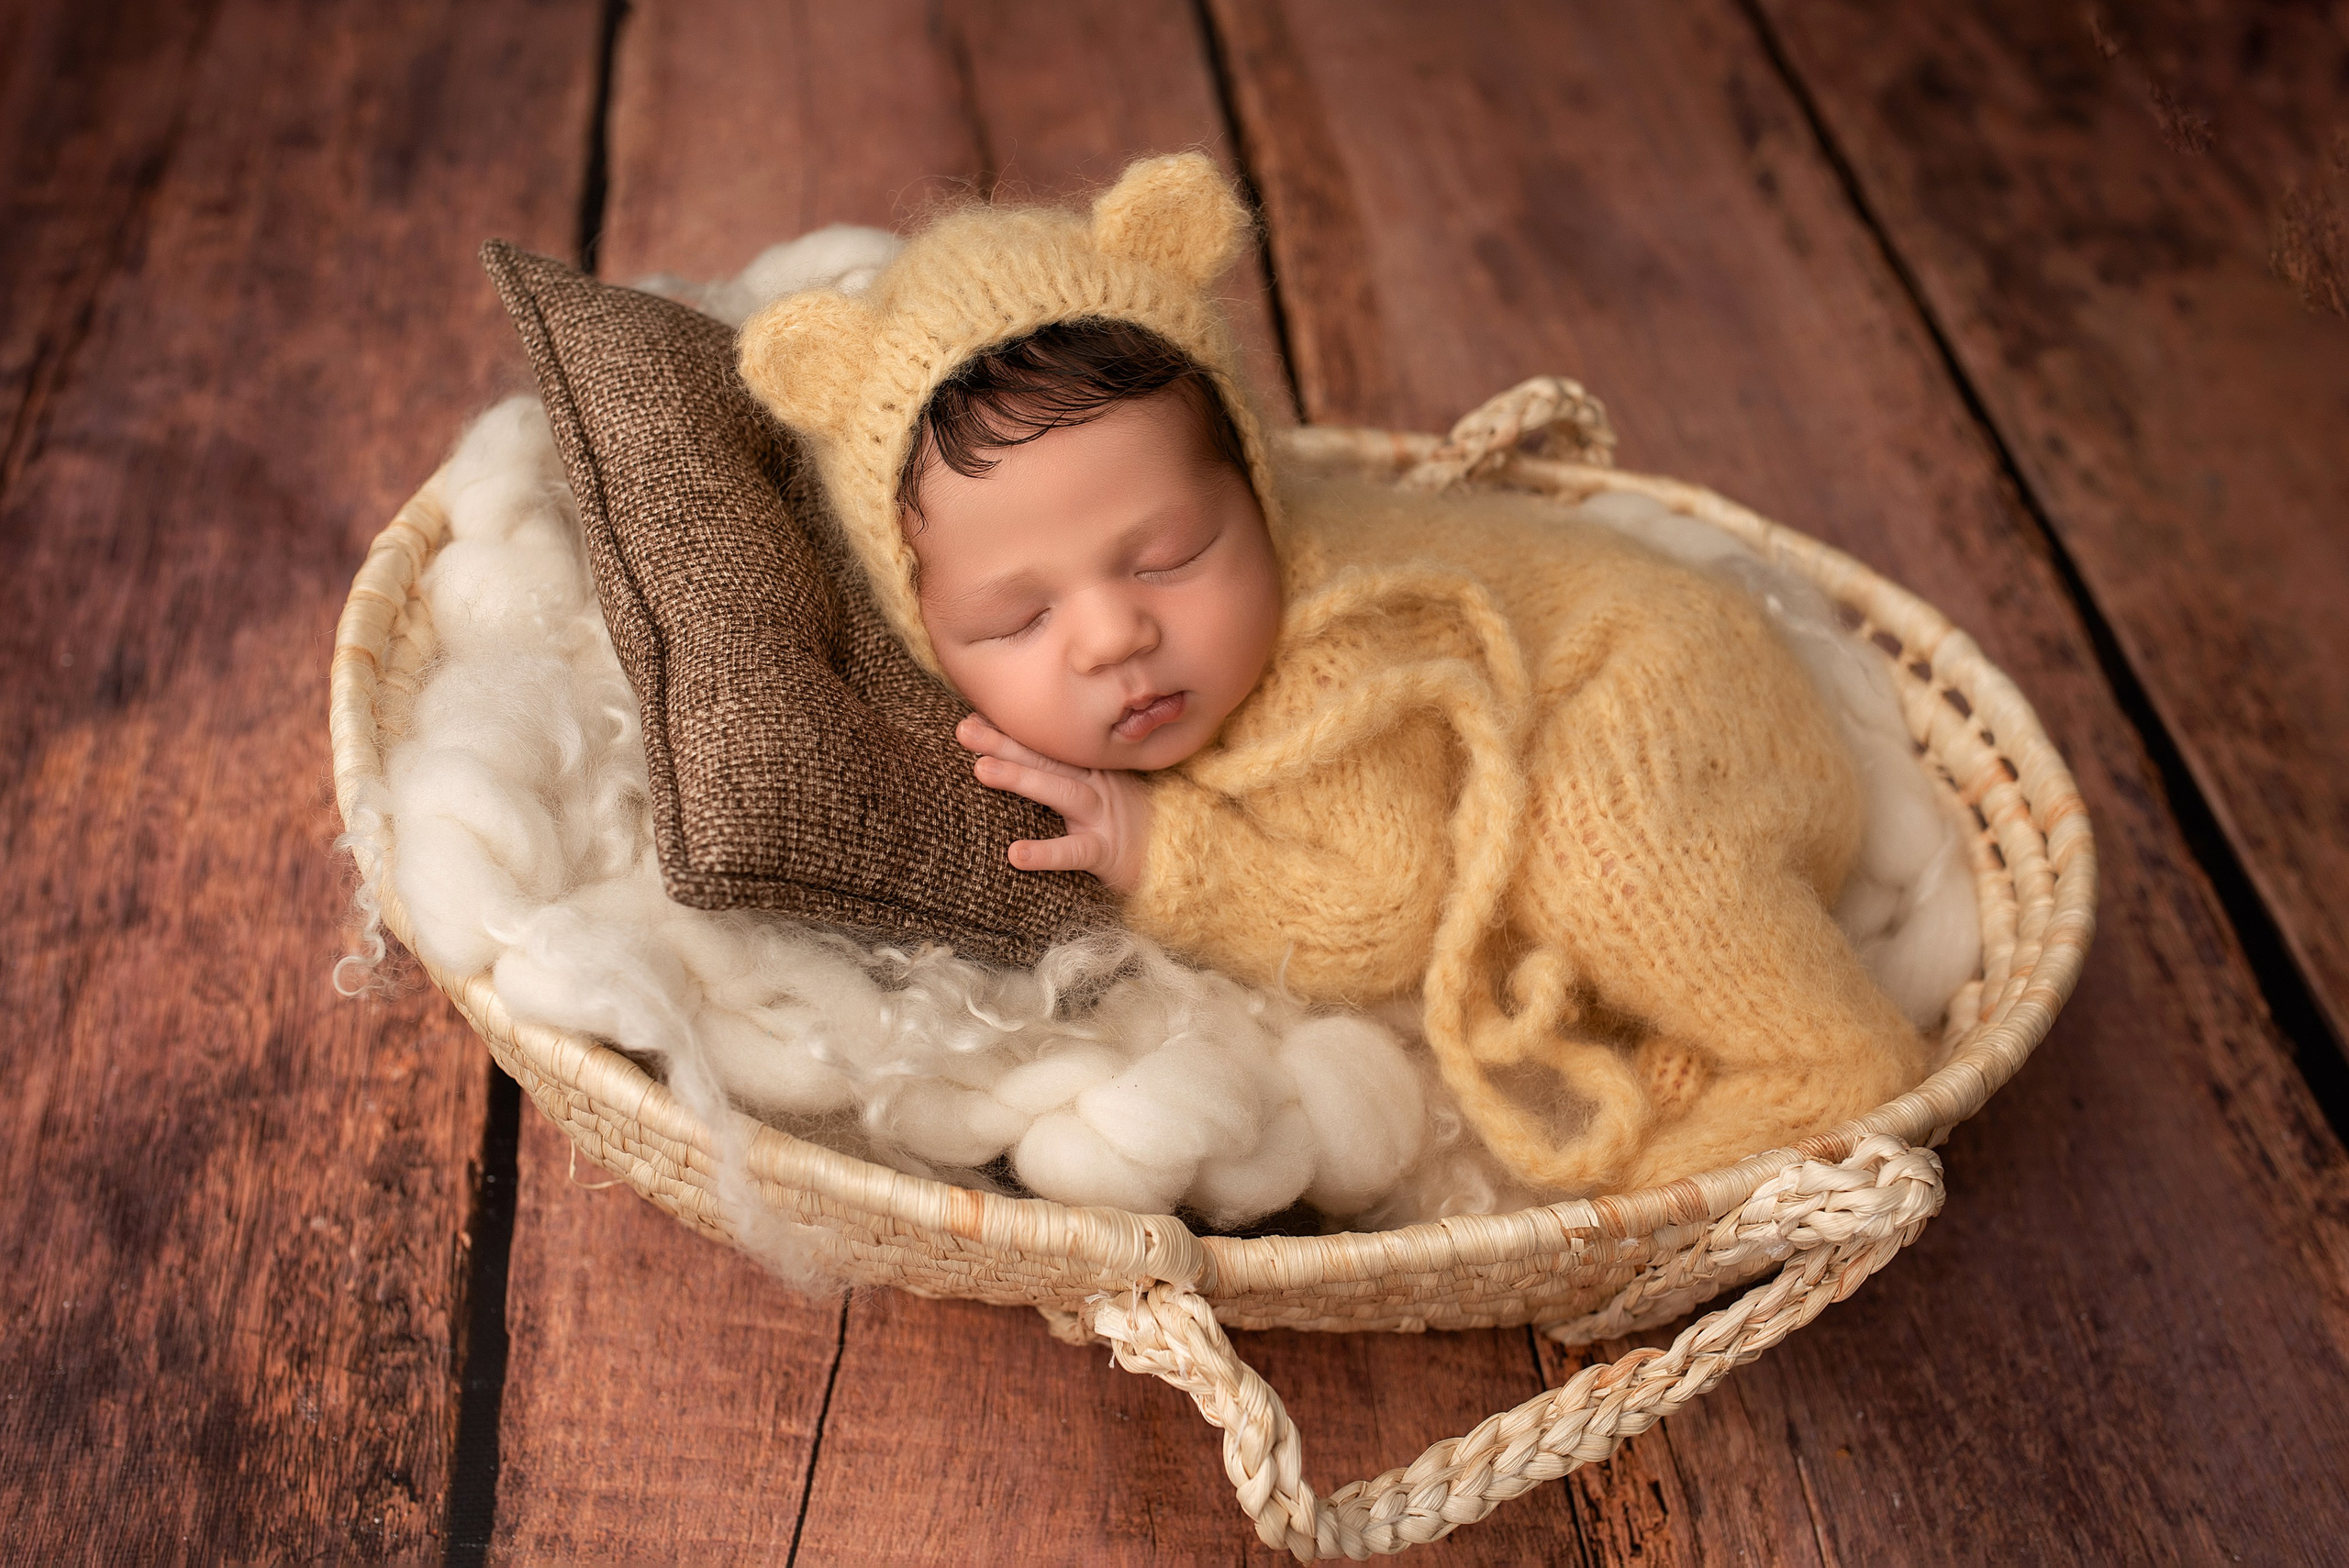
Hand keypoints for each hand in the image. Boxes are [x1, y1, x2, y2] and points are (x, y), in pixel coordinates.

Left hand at [956, 714, 1152, 895]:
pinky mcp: (1107, 852)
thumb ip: (1062, 774)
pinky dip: (1045, 853)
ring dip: (1021, 778)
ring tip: (981, 770)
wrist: (1175, 856)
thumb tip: (1011, 759)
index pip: (1046, 743)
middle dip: (1004, 742)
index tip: (973, 714)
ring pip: (1061, 791)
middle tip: (964, 729)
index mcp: (1090, 767)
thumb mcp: (1099, 790)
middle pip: (1047, 757)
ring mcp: (1102, 815)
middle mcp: (1096, 783)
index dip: (1010, 729)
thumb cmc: (1127, 824)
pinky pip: (1075, 852)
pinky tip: (1015, 854)